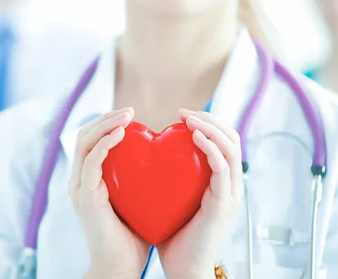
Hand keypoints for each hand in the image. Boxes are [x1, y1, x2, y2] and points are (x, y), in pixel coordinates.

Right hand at [69, 107, 150, 278]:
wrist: (120, 267)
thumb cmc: (133, 236)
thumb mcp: (136, 198)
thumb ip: (140, 178)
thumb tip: (163, 160)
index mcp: (89, 179)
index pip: (91, 140)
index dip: (106, 123)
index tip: (130, 115)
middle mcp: (79, 180)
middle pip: (83, 135)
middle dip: (105, 118)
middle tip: (129, 111)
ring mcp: (79, 187)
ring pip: (84, 142)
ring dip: (105, 124)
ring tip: (126, 116)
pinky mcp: (85, 196)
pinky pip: (91, 162)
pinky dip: (105, 143)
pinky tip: (122, 134)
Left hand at [157, 109, 242, 278]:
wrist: (182, 270)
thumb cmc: (173, 237)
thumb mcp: (171, 199)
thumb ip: (167, 178)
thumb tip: (144, 157)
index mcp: (218, 183)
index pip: (222, 142)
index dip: (206, 123)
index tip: (180, 115)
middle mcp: (229, 186)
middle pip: (232, 139)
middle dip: (210, 119)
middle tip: (184, 112)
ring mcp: (230, 195)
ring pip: (232, 148)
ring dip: (212, 127)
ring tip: (190, 119)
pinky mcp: (224, 205)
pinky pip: (223, 169)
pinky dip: (211, 148)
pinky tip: (194, 137)